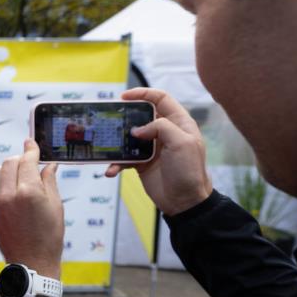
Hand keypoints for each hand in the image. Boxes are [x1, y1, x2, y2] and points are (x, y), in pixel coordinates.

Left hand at [0, 139, 63, 278]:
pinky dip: (1, 179)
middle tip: (32, 163)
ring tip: (21, 175)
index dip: (31, 148)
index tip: (31, 142)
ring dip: (9, 167)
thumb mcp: (56, 206)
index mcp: (29, 191)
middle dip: (21, 159)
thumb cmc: (49, 237)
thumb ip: (49, 181)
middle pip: (10, 162)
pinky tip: (12, 186)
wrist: (31, 262)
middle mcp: (9, 194)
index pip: (27, 160)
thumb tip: (48, 164)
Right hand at [104, 88, 212, 215]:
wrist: (185, 202)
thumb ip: (160, 127)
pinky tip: (111, 170)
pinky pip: (124, 158)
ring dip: (116, 142)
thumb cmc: (189, 171)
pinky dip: (116, 163)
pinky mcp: (142, 163)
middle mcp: (164, 132)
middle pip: (140, 116)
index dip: (143, 94)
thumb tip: (137, 130)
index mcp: (178, 123)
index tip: (125, 97)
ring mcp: (152, 148)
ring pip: (129, 137)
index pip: (161, 99)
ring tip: (107, 146)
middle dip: (125, 116)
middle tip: (110, 119)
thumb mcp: (181, 143)